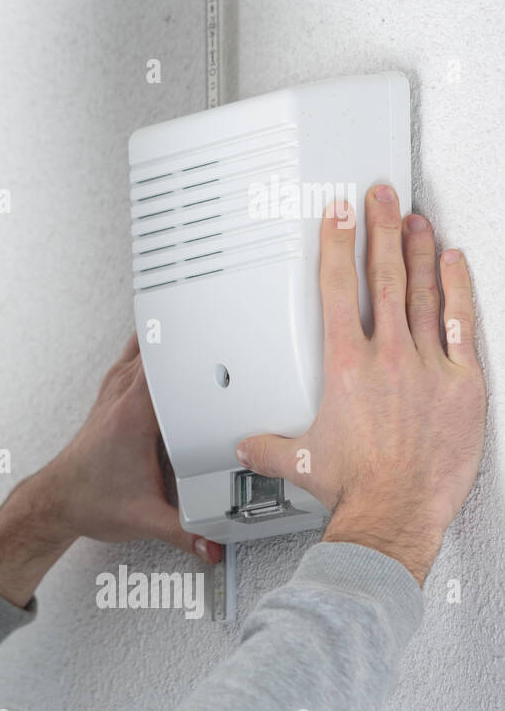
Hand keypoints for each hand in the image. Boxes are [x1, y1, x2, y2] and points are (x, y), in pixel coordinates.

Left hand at [34, 330, 219, 563]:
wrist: (57, 501)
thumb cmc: (88, 501)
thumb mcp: (144, 520)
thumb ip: (185, 534)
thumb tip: (216, 544)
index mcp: (131, 417)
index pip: (163, 366)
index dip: (191, 350)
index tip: (219, 344)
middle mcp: (121, 396)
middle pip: (158, 346)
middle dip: (190, 339)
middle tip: (223, 339)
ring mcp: (114, 390)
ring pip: (144, 344)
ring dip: (171, 339)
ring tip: (203, 338)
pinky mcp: (113, 393)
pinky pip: (136, 355)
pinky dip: (155, 349)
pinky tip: (174, 356)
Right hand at [235, 185, 486, 585]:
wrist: (392, 514)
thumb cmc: (350, 489)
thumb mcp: (297, 461)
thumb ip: (267, 444)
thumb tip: (248, 444)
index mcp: (344, 366)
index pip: (338, 289)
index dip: (338, 244)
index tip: (339, 216)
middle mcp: (387, 358)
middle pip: (384, 276)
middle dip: (381, 228)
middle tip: (381, 196)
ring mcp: (428, 368)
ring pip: (424, 292)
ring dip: (419, 250)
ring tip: (415, 219)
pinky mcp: (463, 385)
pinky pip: (462, 325)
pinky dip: (458, 290)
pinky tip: (455, 265)